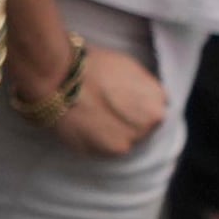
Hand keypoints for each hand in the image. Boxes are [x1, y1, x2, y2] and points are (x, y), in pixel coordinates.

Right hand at [21, 34, 169, 157]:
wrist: (60, 77)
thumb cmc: (91, 65)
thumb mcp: (129, 67)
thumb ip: (143, 87)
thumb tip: (143, 98)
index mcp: (158, 98)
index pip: (156, 107)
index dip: (138, 104)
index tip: (123, 102)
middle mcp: (150, 122)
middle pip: (144, 127)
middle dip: (130, 121)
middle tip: (106, 110)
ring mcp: (131, 139)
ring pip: (126, 139)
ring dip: (115, 133)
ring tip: (94, 118)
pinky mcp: (110, 152)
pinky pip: (108, 148)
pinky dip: (99, 141)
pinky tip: (87, 126)